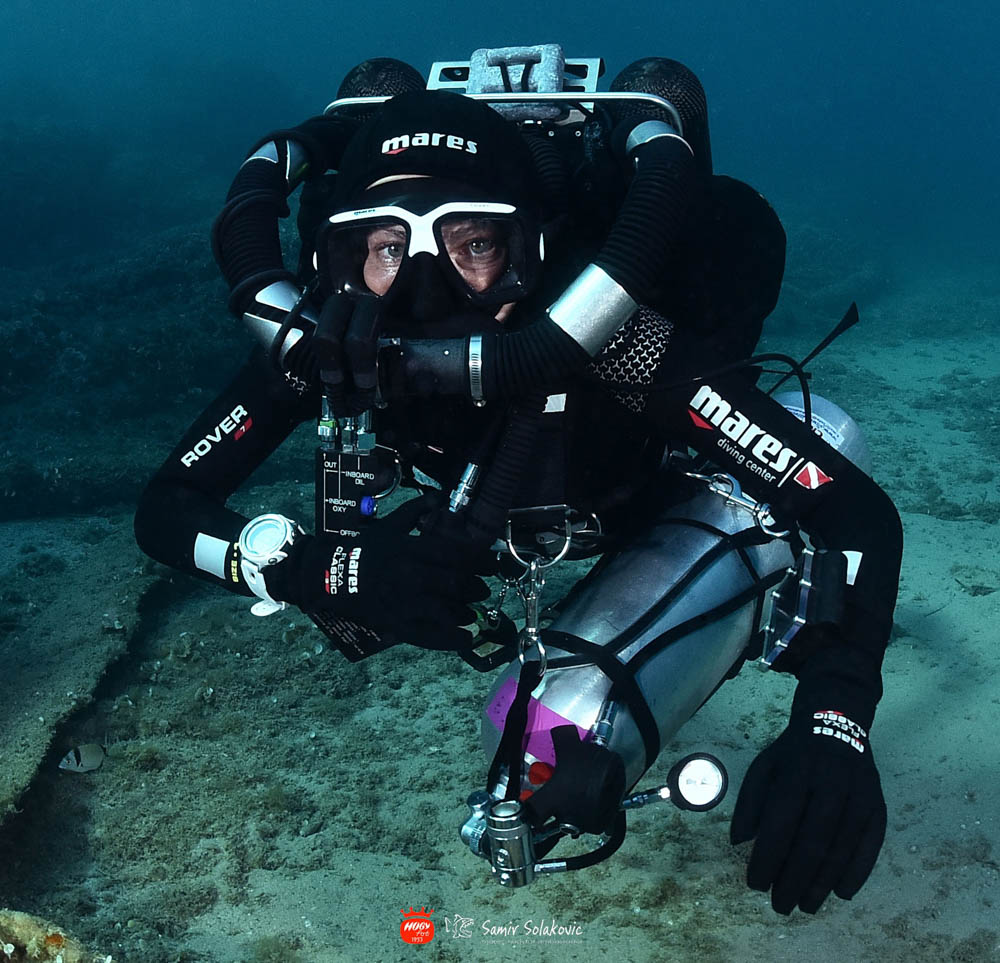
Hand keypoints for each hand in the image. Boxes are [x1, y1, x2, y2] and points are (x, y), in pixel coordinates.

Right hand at [263, 496, 496, 650]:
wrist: (329, 575)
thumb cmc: (364, 548)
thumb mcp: (389, 525)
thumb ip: (416, 510)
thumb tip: (440, 497)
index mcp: (410, 549)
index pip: (456, 554)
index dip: (481, 561)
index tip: (493, 566)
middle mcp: (410, 575)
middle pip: (456, 583)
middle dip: (476, 588)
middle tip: (482, 589)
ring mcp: (402, 602)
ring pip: (446, 610)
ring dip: (466, 612)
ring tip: (472, 612)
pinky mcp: (395, 624)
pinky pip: (428, 636)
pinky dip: (451, 639)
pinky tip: (465, 638)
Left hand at [730, 660, 885, 913]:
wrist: (837, 722)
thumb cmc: (792, 753)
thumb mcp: (763, 767)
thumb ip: (750, 803)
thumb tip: (740, 842)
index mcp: (797, 773)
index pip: (781, 822)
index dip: (768, 857)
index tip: (754, 884)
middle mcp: (831, 784)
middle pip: (813, 841)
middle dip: (794, 879)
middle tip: (780, 906)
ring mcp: (859, 795)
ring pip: (842, 847)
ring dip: (823, 882)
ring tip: (806, 906)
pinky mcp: (878, 804)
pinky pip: (871, 844)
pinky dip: (858, 871)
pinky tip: (841, 892)